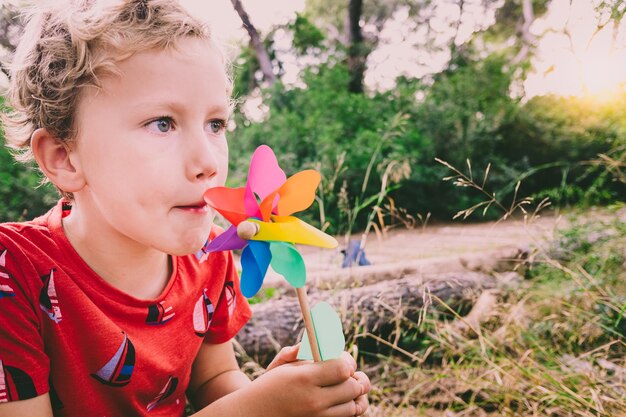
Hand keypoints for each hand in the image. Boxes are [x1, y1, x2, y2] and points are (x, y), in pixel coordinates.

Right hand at [242, 348, 368, 416]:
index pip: (342, 368)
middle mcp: (313, 401)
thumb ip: (301, 351)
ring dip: (354, 395)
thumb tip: (317, 341)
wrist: (253, 415)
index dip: (347, 362)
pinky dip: (351, 408)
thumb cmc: (269, 385)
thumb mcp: (280, 365)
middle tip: (346, 374)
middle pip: (352, 387)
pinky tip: (343, 400)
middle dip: (353, 377)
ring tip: (345, 387)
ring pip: (354, 406)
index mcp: (304, 378)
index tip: (342, 361)